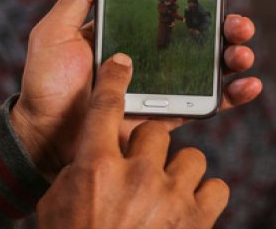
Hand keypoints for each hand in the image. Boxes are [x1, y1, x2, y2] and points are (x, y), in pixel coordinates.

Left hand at [10, 0, 261, 177]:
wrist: (43, 136)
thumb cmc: (45, 84)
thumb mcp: (55, 32)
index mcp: (125, 33)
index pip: (168, 10)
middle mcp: (147, 57)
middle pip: (197, 36)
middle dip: (225, 25)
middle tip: (236, 22)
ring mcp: (159, 86)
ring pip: (209, 67)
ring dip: (234, 55)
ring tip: (241, 51)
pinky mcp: (165, 116)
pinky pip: (205, 104)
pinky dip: (232, 95)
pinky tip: (246, 84)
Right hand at [36, 54, 228, 227]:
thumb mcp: (58, 203)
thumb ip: (78, 171)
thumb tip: (94, 155)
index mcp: (95, 165)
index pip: (107, 106)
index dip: (115, 79)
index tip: (122, 63)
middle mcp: (135, 174)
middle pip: (156, 131)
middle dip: (150, 148)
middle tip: (141, 170)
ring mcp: (170, 197)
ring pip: (191, 157)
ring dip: (179, 173)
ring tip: (166, 194)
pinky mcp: (197, 220)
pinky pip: (216, 187)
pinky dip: (204, 197)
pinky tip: (188, 208)